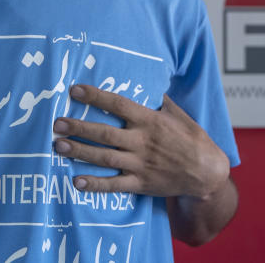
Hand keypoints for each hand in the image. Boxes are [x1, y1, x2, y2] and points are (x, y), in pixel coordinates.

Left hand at [52, 84, 229, 199]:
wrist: (206, 171)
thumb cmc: (192, 138)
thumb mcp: (178, 113)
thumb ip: (158, 99)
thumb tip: (146, 79)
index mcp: (150, 121)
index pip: (119, 105)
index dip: (96, 97)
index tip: (75, 90)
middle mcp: (143, 141)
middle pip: (105, 133)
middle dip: (79, 127)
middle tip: (57, 123)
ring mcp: (141, 164)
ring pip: (105, 158)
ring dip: (80, 152)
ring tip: (59, 146)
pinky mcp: (141, 184)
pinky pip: (115, 185)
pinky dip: (95, 184)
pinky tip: (77, 182)